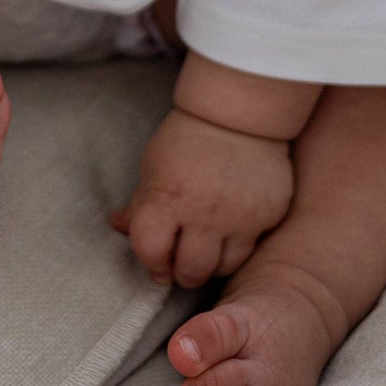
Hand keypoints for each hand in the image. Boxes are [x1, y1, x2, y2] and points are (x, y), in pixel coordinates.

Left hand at [108, 107, 294, 288]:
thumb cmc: (186, 138)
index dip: (150, 261)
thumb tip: (118, 227)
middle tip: (182, 262)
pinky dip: (238, 245)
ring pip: (223, 268)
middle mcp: (203, 213)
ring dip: (211, 265)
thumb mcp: (153, 165)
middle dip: (181, 273)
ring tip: (206, 248)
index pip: (150, 251)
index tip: (156, 261)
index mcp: (166, 198)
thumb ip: (139, 202)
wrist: (238, 113)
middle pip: (190, 272)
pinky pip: (251, 248)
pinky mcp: (268, 215)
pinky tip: (231, 228)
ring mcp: (240, 217)